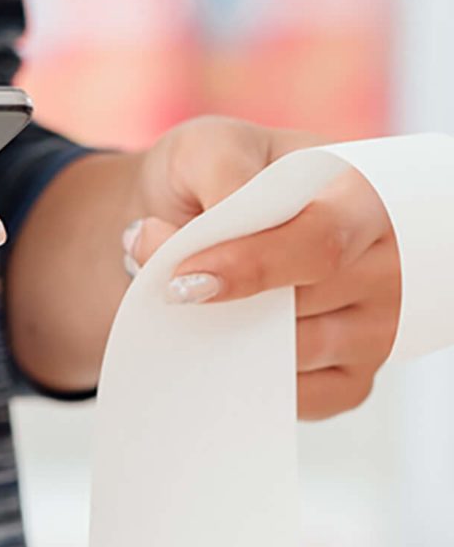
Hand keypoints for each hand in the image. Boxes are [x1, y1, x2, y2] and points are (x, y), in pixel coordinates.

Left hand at [127, 116, 400, 419]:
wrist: (188, 216)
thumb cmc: (212, 176)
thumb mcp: (208, 147)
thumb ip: (215, 178)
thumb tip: (200, 244)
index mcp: (363, 195)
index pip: (323, 241)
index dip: (252, 265)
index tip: (184, 278)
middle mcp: (386, 263)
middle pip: (307, 304)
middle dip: (221, 299)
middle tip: (161, 281)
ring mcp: (375, 326)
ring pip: (298, 354)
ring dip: (226, 339)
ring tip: (183, 304)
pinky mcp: (351, 377)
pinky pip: (304, 399)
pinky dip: (247, 380)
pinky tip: (216, 346)